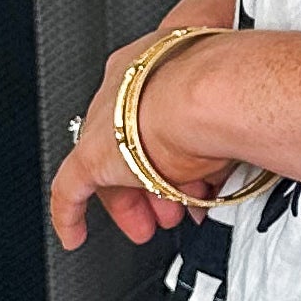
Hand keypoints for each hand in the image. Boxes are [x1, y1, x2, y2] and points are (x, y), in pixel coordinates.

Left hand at [48, 0, 245, 253]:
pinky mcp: (89, 154)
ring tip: (161, 220)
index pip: (155, 111)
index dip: (170, 148)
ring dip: (138, 198)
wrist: (212, 91)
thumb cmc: (232, 91)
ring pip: (112, 165)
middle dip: (153, 179)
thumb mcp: (225, 120)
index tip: (186, 175)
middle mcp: (126, 86)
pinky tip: (73, 237)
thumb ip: (217, 145)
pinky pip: (69, 191)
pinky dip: (71, 215)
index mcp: (157, 62)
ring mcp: (106, 118)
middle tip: (172, 206)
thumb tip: (229, 171)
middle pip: (130, 140)